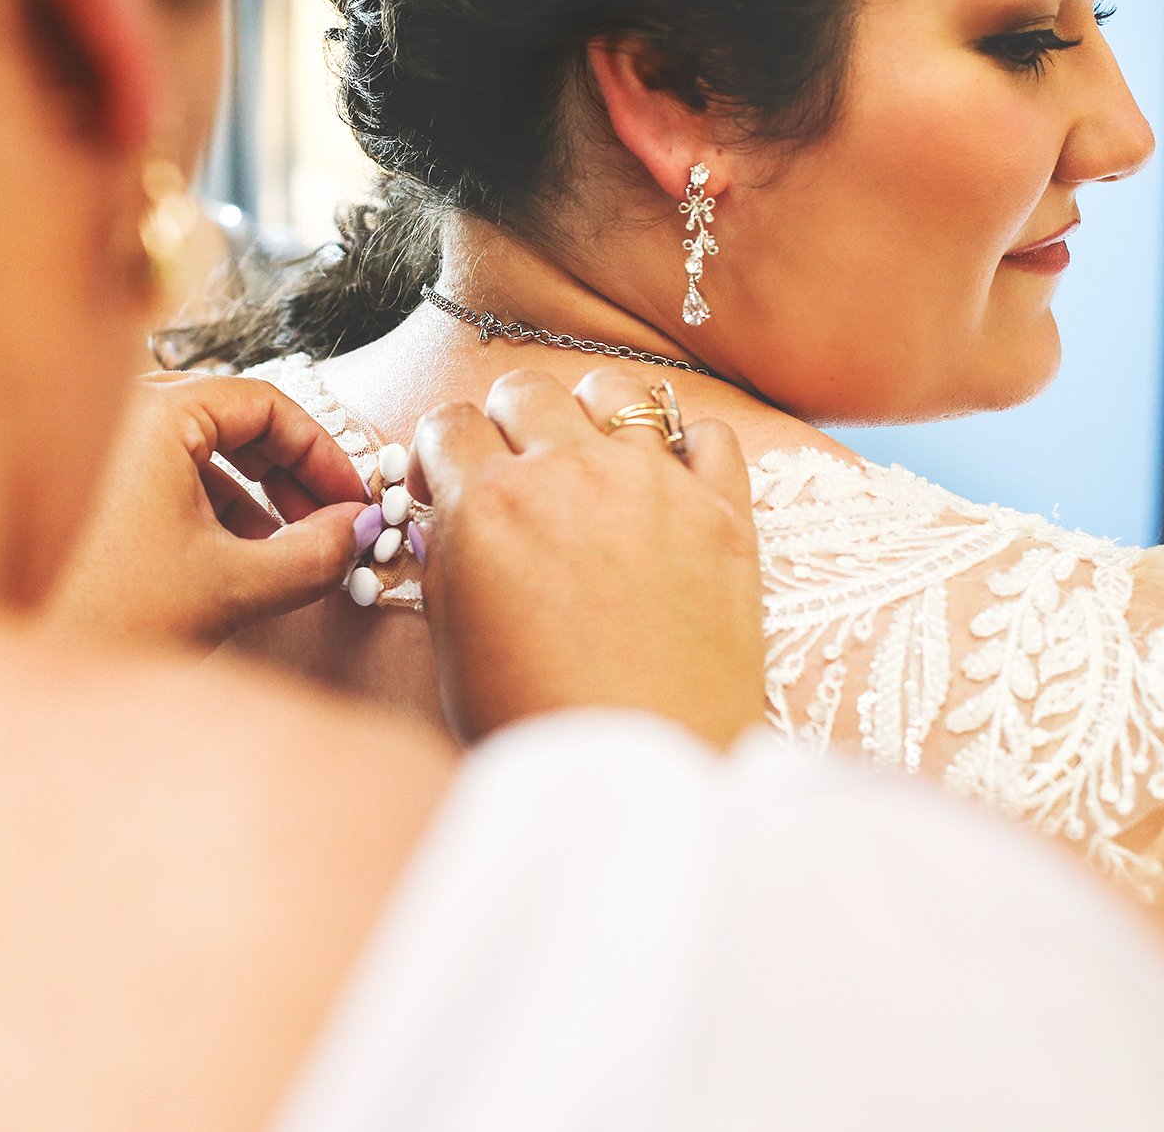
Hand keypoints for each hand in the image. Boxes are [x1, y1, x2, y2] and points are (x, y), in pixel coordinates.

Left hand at [49, 372, 369, 650]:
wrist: (29, 679)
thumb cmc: (108, 618)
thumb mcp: (235, 585)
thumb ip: (316, 553)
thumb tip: (358, 530)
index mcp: (153, 414)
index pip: (266, 403)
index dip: (322, 452)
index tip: (352, 497)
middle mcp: (118, 415)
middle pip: (235, 422)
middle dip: (290, 477)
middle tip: (329, 521)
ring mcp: (98, 448)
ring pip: (202, 452)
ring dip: (254, 497)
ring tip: (284, 551)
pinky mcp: (89, 486)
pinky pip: (168, 476)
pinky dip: (212, 509)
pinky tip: (234, 559)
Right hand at [410, 369, 763, 747]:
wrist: (641, 775)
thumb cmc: (537, 724)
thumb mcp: (454, 644)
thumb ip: (449, 563)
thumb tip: (449, 521)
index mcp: (488, 506)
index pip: (447, 423)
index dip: (439, 452)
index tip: (447, 482)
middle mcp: (569, 475)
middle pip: (524, 390)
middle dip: (506, 422)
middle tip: (514, 471)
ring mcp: (653, 485)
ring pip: (614, 390)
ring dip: (590, 413)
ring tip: (590, 460)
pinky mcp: (724, 513)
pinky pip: (705, 433)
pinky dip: (684, 447)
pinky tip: (668, 485)